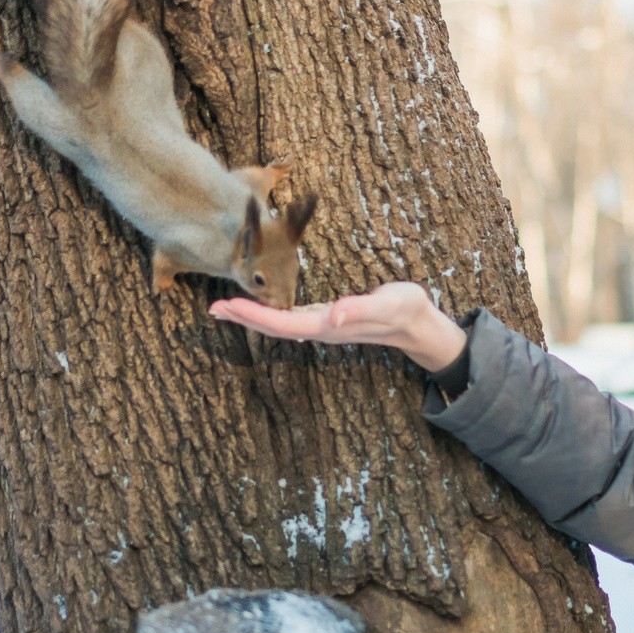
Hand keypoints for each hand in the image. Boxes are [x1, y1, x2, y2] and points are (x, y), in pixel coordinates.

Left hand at [209, 281, 468, 370]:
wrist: (419, 324)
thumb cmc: (406, 310)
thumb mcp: (389, 304)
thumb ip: (361, 308)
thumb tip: (333, 316)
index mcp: (329, 325)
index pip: (282, 323)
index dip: (253, 316)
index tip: (228, 307)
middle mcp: (321, 328)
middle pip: (273, 327)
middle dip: (244, 318)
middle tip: (214, 308)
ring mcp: (324, 325)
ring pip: (279, 324)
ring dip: (252, 316)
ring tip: (227, 307)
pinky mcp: (328, 319)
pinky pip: (290, 318)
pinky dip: (269, 312)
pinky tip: (261, 306)